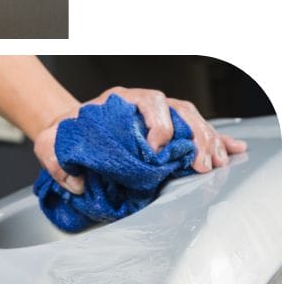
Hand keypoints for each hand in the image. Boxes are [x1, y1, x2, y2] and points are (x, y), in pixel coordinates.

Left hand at [34, 87, 247, 190]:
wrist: (68, 128)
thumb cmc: (64, 134)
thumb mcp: (50, 143)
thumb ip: (55, 161)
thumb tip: (76, 183)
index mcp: (120, 100)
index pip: (149, 102)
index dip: (159, 124)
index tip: (158, 150)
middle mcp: (143, 103)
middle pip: (180, 109)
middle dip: (195, 136)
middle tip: (202, 164)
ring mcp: (158, 114)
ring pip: (193, 119)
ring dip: (209, 141)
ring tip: (218, 164)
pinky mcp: (167, 129)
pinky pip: (195, 130)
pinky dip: (215, 140)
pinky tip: (233, 152)